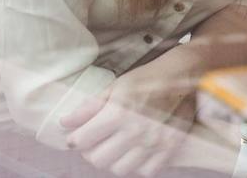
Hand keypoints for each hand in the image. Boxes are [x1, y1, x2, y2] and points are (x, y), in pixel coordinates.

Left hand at [59, 64, 197, 175]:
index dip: (74, 140)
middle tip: (94, 143)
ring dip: (112, 161)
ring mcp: (153, 144)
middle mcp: (134, 132)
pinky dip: (137, 166)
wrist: (182, 77)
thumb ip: (89, 107)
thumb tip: (65, 122)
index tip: (75, 137)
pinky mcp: (169, 150)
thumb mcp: (114, 87)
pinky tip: (135, 153)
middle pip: (99, 160)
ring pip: (120, 169)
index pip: (82, 140)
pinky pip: (145, 172)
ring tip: (114, 148)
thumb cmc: (146, 79)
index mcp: (117, 113)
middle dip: (91, 152)